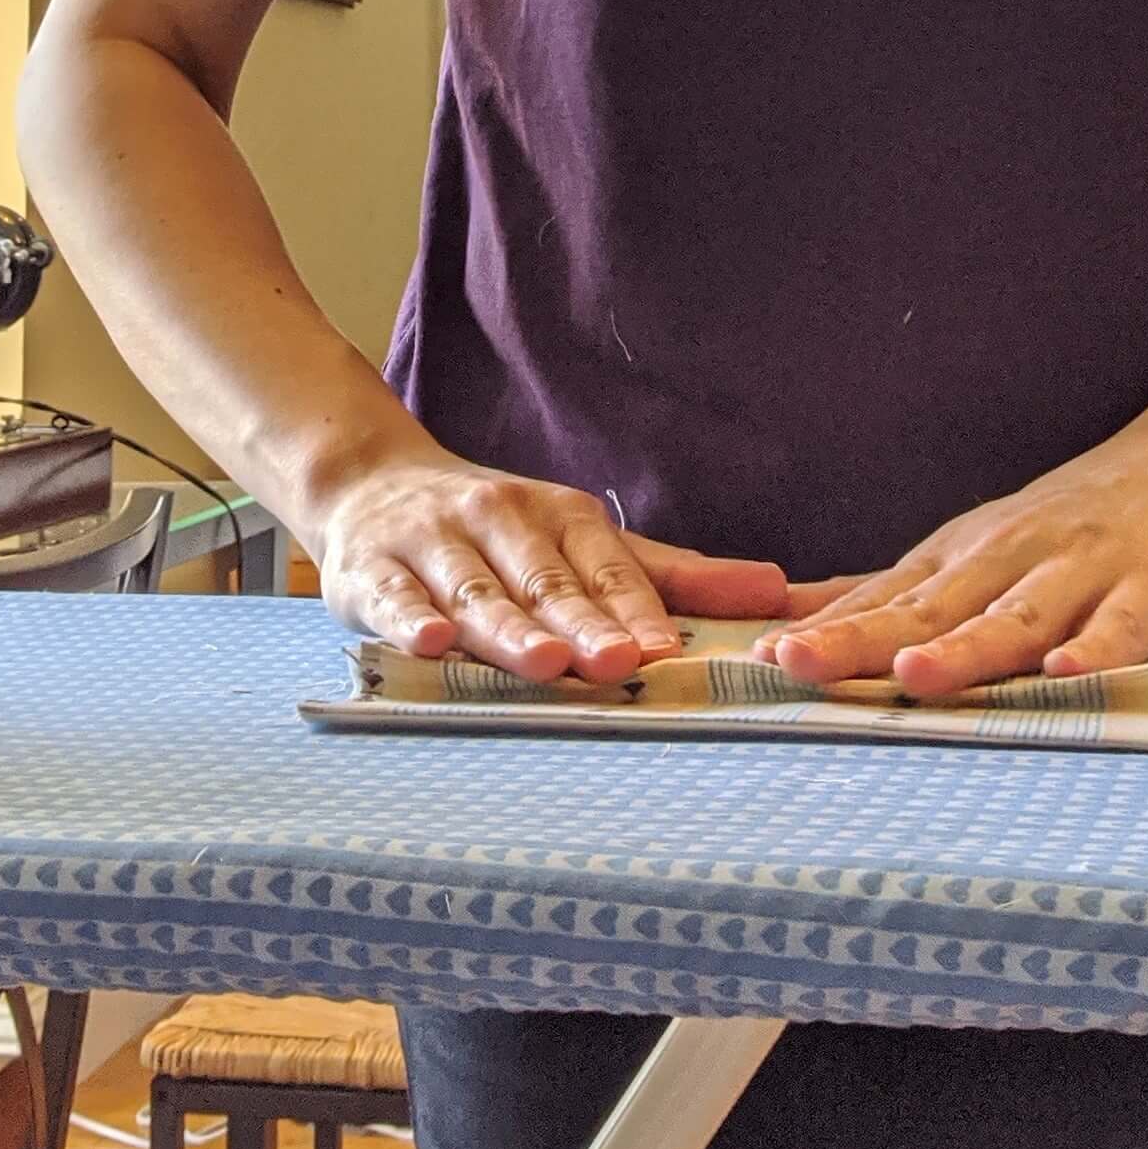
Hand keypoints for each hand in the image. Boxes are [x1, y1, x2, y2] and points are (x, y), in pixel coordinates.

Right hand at [310, 454, 790, 683]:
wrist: (369, 484)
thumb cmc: (498, 532)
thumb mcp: (583, 541)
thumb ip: (672, 575)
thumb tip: (778, 590)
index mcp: (559, 515)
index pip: (605, 565)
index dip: (635, 607)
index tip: (669, 649)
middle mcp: (497, 520)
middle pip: (544, 581)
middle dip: (582, 624)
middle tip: (619, 664)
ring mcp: (431, 543)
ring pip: (474, 591)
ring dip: (508, 628)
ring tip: (544, 663)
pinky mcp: (369, 570)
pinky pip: (392, 598)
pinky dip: (409, 621)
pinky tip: (431, 644)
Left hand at [750, 436, 1147, 693]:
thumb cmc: (1056, 529)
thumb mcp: (961, 554)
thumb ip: (881, 595)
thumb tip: (782, 620)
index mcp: (957, 561)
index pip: (880, 601)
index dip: (823, 631)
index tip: (758, 658)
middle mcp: (1007, 561)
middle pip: (930, 609)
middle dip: (862, 640)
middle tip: (798, 664)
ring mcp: (1080, 573)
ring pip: (1015, 616)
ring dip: (966, 648)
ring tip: (915, 677)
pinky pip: (1124, 625)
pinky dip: (1097, 650)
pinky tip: (1067, 673)